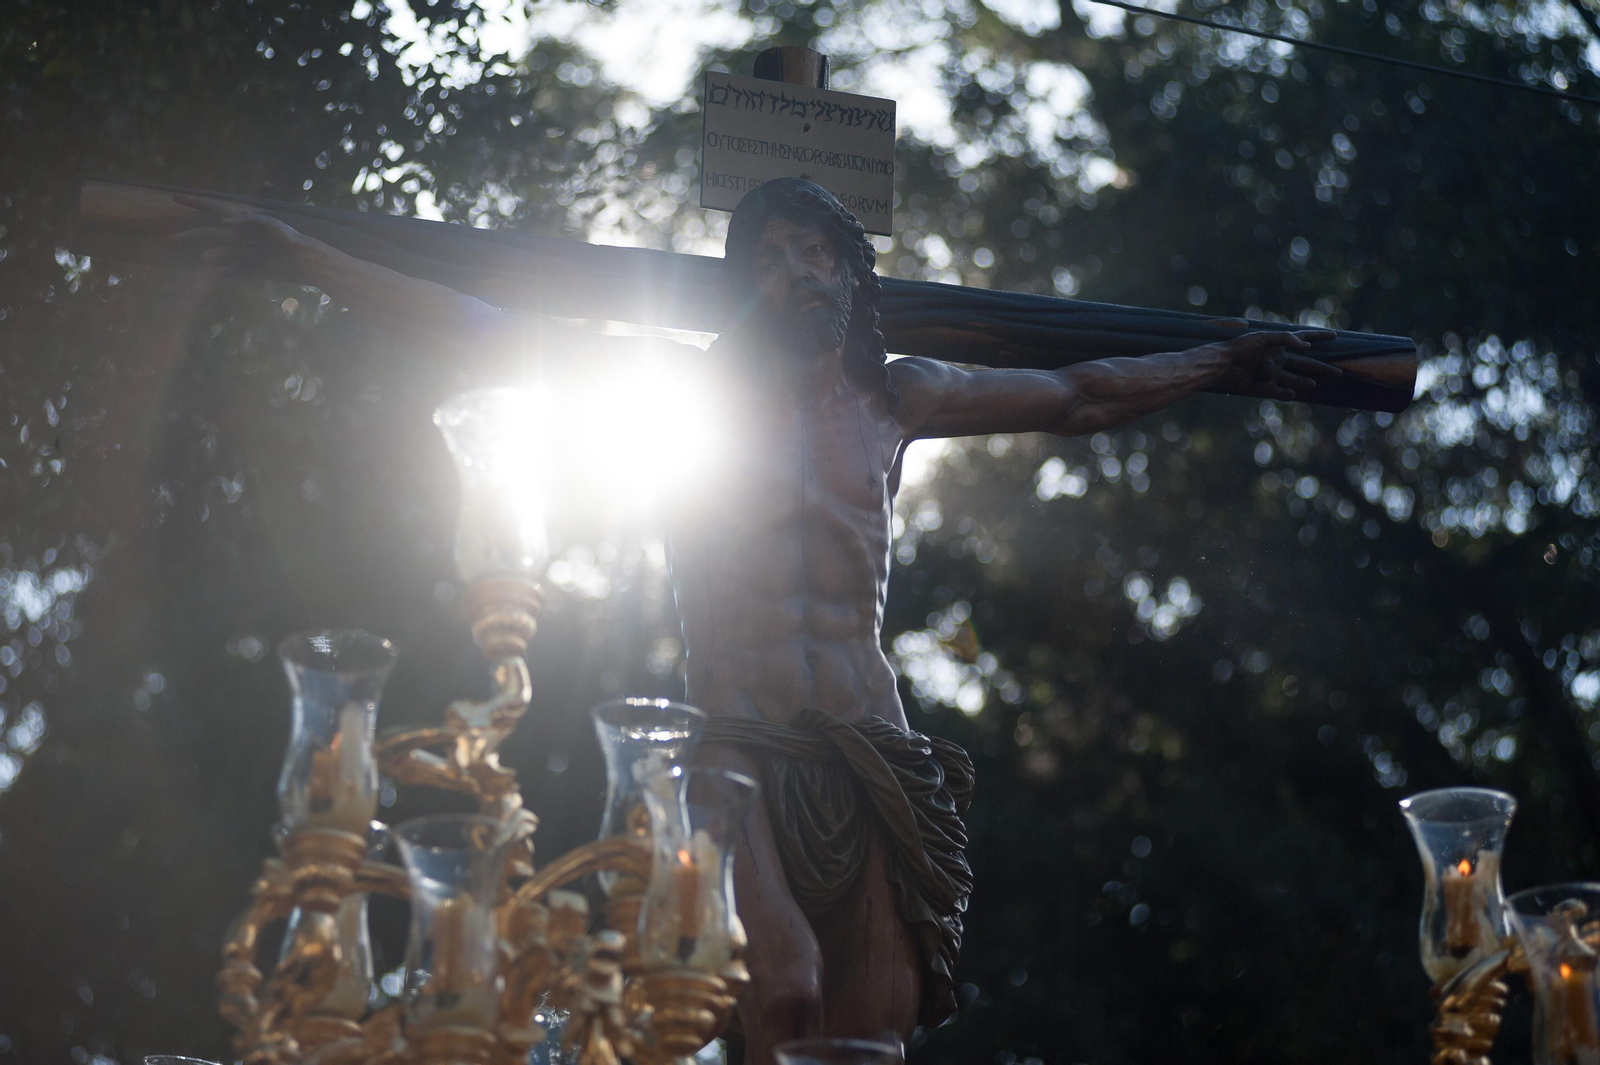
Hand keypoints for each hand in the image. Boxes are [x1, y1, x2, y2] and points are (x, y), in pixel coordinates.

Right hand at [166, 194, 318, 276]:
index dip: (195, 203)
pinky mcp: (246, 269)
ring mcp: (238, 253)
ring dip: (211, 256)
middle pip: (207, 234)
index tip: (175, 197)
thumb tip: (224, 221)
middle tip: (169, 239)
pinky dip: (222, 272)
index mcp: (240, 222)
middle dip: (189, 236)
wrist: (301, 260)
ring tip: (206, 259)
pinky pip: (229, 271)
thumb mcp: (268, 224)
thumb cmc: (287, 237)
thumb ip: (247, 220)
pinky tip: (216, 274)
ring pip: (217, 254)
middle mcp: (235, 237)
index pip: (213, 209)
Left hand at [1198, 329, 1341, 400]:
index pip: (1304, 338)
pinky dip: (1286, 394)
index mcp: (1279, 345)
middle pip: (1305, 364)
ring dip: (1304, 383)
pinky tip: (1291, 394)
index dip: (1319, 338)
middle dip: (1321, 368)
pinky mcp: (1265, 388)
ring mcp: (1273, 374)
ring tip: (1312, 385)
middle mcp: (1279, 359)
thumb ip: (1287, 339)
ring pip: (1294, 380)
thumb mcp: (1265, 338)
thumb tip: (1307, 347)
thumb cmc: (1242, 348)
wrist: (1223, 365)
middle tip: (1339, 373)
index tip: (1335, 336)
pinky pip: (1279, 393)